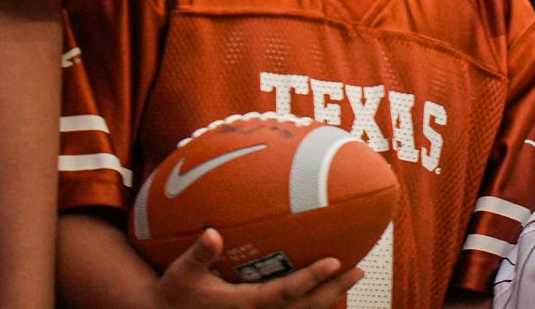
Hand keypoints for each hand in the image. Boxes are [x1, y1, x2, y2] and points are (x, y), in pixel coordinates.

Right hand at [156, 228, 357, 306]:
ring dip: (328, 295)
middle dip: (332, 290)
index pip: (284, 294)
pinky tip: (326, 284)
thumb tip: (212, 234)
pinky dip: (311, 299)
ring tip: (354, 275)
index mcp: (244, 305)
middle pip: (303, 307)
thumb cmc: (175, 292)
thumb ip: (197, 255)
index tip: (335, 261)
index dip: (310, 280)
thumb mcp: (181, 274)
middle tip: (360, 270)